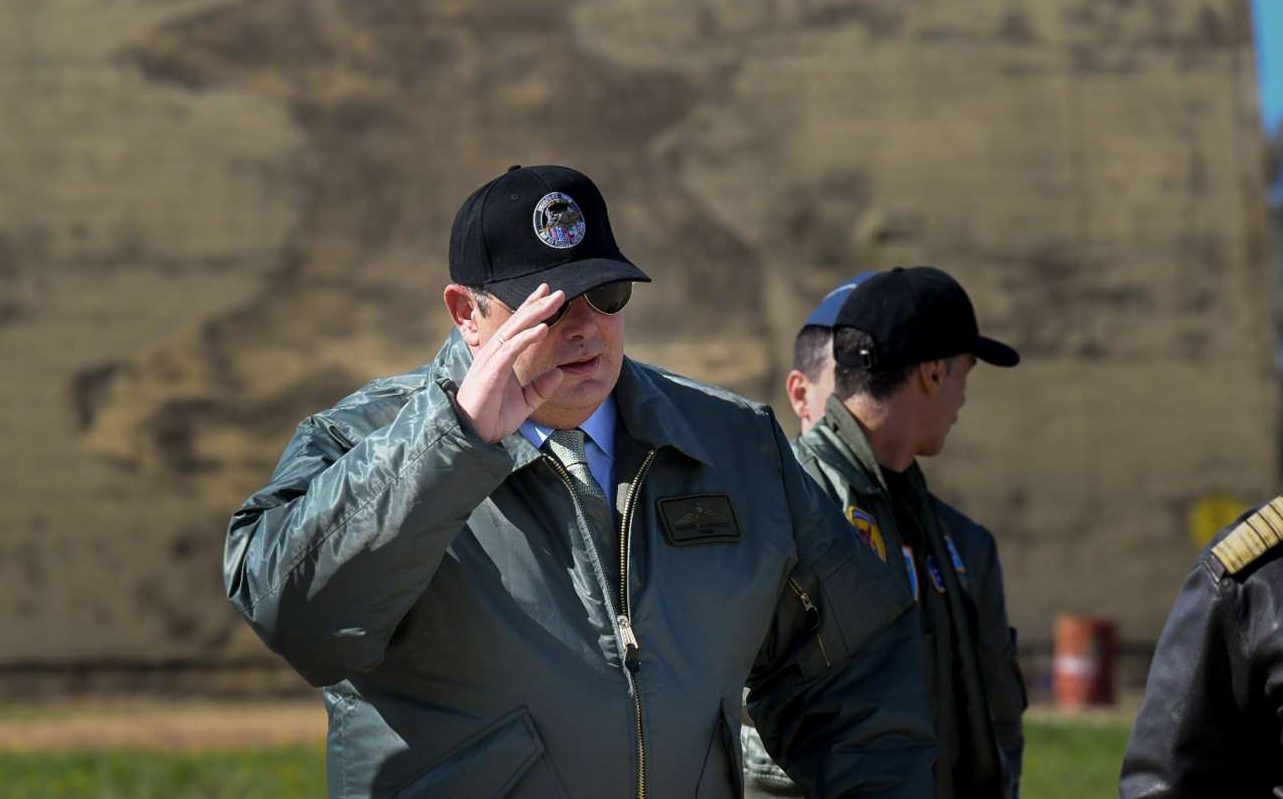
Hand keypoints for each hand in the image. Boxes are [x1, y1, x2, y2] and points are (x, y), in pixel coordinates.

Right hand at [455, 284, 566, 442]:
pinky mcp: (490, 373)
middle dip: (536, 305)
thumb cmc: (493, 419)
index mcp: (501, 358)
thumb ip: (541, 388)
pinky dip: (526, 338)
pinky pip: (510, 350)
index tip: (547, 295)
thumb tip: (559, 373)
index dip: (531, 309)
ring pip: (513, 331)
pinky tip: (542, 329)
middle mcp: (493, 355)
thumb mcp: (525, 403)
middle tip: (556, 290)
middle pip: (516, 322)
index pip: (517, 328)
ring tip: (553, 302)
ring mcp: (490, 362)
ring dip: (534, 314)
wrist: (474, 437)